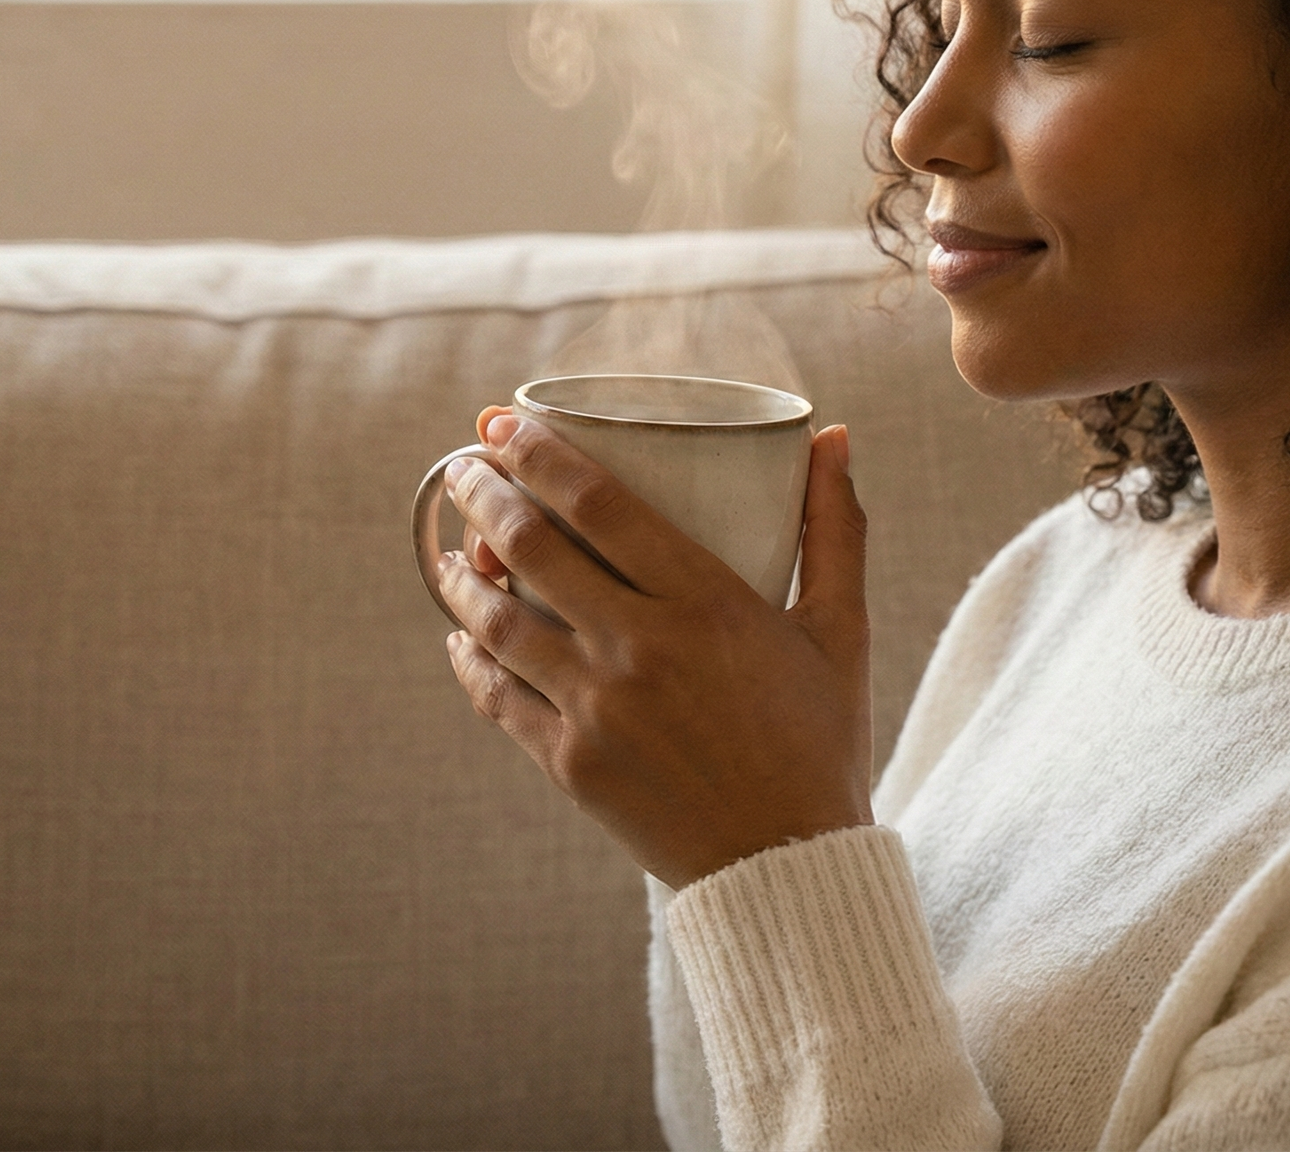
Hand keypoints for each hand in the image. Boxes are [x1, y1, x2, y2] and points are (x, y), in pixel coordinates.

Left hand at [436, 409, 873, 889]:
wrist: (790, 868)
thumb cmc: (822, 742)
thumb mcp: (842, 633)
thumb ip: (835, 530)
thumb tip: (833, 434)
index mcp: (705, 603)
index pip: (597, 502)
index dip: (537, 452)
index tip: (502, 422)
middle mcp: (639, 648)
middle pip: (531, 548)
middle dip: (481, 495)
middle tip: (462, 467)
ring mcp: (596, 709)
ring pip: (498, 621)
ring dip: (460, 575)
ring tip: (447, 549)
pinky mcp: (569, 764)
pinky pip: (497, 696)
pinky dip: (470, 658)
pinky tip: (461, 636)